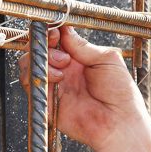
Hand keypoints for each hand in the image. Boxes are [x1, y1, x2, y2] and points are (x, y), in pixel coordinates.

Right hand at [18, 26, 146, 151]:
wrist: (119, 122)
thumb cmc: (120, 92)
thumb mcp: (107, 60)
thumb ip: (83, 46)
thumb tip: (64, 29)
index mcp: (79, 59)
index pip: (56, 39)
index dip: (52, 32)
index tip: (55, 31)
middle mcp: (64, 70)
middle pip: (39, 49)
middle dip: (45, 44)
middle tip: (62, 52)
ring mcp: (54, 85)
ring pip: (31, 63)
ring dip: (43, 59)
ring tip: (63, 66)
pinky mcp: (46, 101)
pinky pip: (30, 83)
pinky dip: (38, 75)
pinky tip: (58, 78)